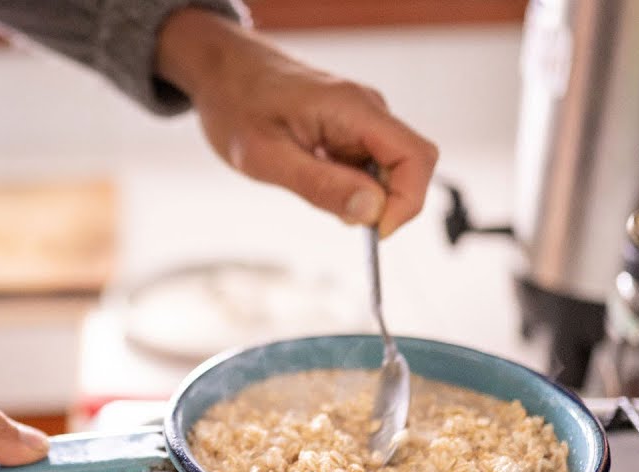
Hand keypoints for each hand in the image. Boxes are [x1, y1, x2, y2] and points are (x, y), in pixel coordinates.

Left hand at [156, 9, 438, 236]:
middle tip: (333, 213)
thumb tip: (372, 212)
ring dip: (358, 195)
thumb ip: (320, 185)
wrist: (222, 73)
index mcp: (355, 109)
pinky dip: (347, 185)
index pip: (416, 158)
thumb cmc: (237, 106)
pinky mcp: (350, 130)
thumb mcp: (265, 157)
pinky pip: (366, 167)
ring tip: (304, 182)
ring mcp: (361, 120)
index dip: (406, 202)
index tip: (372, 232)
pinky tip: (308, 175)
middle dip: (383, 203)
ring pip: (386, 172)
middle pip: (410, 167)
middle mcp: (368, 111)